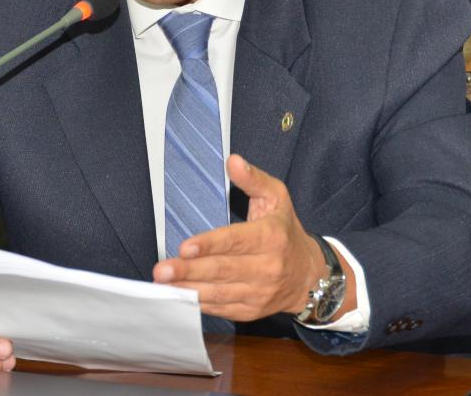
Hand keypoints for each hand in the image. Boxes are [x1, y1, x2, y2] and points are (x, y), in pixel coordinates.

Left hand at [152, 154, 351, 320]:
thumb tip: (232, 160)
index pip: (236, 241)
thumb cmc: (286, 231)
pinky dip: (199, 304)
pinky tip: (179, 297)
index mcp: (271, 237)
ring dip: (188, 289)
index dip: (209, 245)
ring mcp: (259, 292)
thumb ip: (253, 179)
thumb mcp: (277, 197)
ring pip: (219, 293)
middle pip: (223, 270)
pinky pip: (222, 308)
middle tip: (161, 270)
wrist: (310, 275)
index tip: (185, 247)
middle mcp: (267, 267)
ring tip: (163, 285)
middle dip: (189, 271)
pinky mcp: (251, 310)